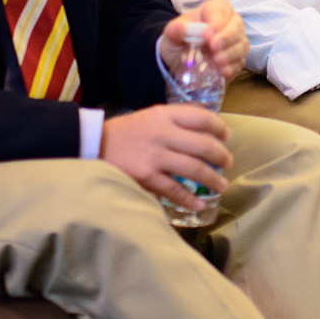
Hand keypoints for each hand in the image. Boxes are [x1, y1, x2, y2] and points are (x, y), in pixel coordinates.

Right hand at [100, 103, 232, 211]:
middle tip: (228, 163)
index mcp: (164, 115)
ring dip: (212, 179)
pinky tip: (200, 204)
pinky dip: (190, 199)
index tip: (226, 136)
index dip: (219, 127)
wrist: (91, 145)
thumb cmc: (125, 132)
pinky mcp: (146, 177)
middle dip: (221, 156)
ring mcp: (154, 156)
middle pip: (203, 145)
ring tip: (221, 185)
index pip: (201, 117)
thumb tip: (205, 131)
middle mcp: (162, 134)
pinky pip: (174, 190)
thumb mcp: (150, 116)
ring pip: (194, 169)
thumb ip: (175, 121)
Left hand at [161, 0, 246, 80]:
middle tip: (214, 48)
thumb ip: (174, 30)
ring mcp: (234, 43)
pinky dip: (233, 67)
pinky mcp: (236, 60)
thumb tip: (177, 28)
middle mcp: (228, 24)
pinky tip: (223, 71)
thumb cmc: (179, 40)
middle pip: (237, 25)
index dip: (217, 21)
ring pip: (242, 44)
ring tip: (217, 61)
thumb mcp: (171, 34)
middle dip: (228, 37)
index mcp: (212, 11)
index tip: (206, 35)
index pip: (221, 10)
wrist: (179, 59)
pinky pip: (241, 62)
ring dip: (232, 53)